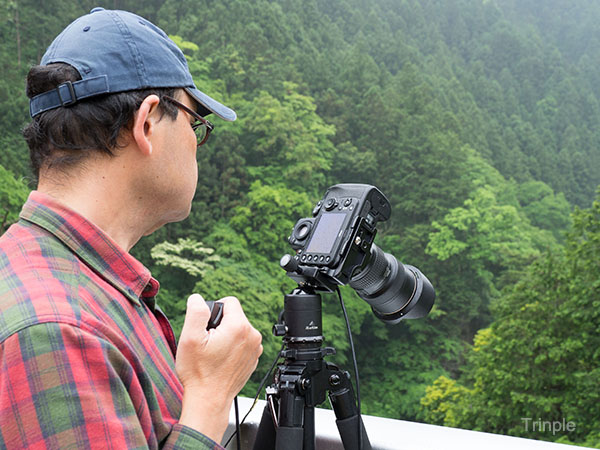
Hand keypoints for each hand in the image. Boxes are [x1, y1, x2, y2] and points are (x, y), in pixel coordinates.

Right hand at [175, 293, 262, 441]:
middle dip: (220, 323)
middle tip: (208, 342)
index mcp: (239, 326)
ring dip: (226, 335)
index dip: (214, 309)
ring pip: (238, 329)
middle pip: (234, 315)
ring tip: (214, 352)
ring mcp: (255, 348)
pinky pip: (242, 342)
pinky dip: (232, 347)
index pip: (229, 301)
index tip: (206, 326)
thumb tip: (198, 297)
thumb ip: (196, 311)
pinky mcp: (254, 358)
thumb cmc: (198, 372)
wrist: (209, 400)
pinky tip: (221, 359)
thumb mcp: (190, 337)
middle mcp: (252, 335)